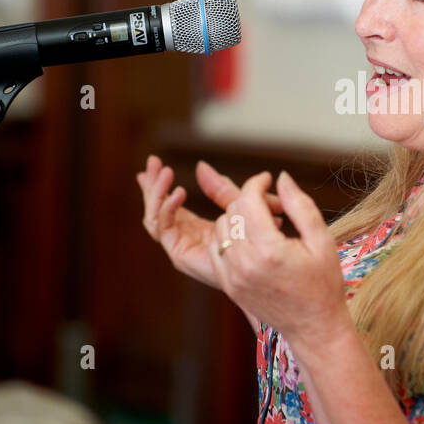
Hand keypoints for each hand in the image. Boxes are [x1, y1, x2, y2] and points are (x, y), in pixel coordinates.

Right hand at [136, 154, 284, 290]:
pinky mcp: (181, 254)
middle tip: (153, 161)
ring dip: (156, 193)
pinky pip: (163, 229)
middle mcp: (184, 239)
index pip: (167, 205)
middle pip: (156, 210)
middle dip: (152, 185)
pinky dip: (167, 208)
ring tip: (165, 172)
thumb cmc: (264, 237)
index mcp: (195, 229)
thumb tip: (200, 166)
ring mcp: (181, 247)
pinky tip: (179, 192)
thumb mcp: (239, 205)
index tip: (152, 163)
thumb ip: (219, 188)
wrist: (271, 262)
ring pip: (154, 218)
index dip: (158, 185)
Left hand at [209, 170, 349, 347]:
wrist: (313, 327)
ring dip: (237, 217)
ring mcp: (233, 276)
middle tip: (273, 205)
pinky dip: (227, 236)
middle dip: (249, 199)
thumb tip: (281, 178)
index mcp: (269, 250)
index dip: (256, 183)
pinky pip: (215, 248)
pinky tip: (249, 239)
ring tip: (263, 223)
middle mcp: (245, 263)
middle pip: (232, 211)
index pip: (247, 201)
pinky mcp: (228, 285)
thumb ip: (299, 205)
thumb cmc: (323, 284)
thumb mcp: (321, 240)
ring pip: (220, 227)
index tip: (267, 179)